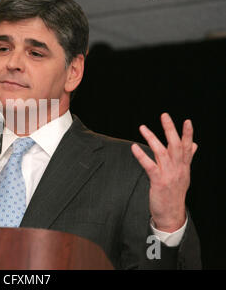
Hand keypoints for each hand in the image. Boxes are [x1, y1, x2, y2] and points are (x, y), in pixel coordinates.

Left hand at [131, 113, 196, 232]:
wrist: (171, 214)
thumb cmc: (175, 193)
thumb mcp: (184, 175)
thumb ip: (187, 158)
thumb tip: (195, 144)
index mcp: (184, 166)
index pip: (188, 147)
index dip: (188, 134)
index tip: (187, 121)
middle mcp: (178, 168)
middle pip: (175, 145)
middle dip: (170, 129)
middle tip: (164, 115)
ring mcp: (168, 174)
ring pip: (161, 152)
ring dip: (151, 138)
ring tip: (142, 127)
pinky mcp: (158, 181)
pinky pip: (149, 165)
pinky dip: (141, 155)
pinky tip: (134, 147)